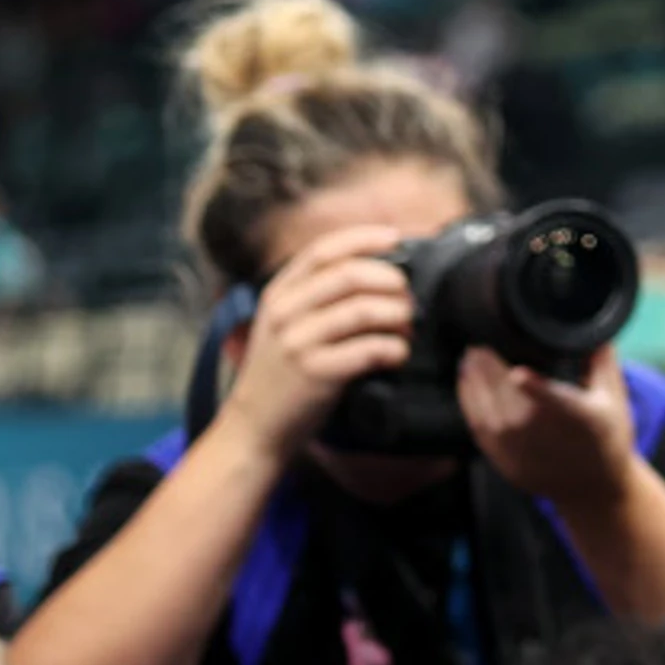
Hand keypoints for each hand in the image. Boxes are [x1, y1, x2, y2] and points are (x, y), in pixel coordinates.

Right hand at [222, 224, 416, 458]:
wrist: (255, 426)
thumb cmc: (283, 374)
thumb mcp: (286, 325)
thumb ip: (317, 297)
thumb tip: (379, 272)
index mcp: (278, 294)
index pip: (323, 251)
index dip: (363, 238)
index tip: (396, 238)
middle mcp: (284, 313)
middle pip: (349, 275)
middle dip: (390, 280)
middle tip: (408, 295)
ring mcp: (297, 343)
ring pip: (362, 310)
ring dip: (397, 315)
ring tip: (408, 326)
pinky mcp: (315, 373)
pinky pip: (368, 349)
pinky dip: (393, 348)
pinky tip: (398, 353)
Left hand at [461, 347, 638, 507]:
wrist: (593, 489)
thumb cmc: (606, 438)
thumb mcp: (614, 399)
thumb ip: (603, 362)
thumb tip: (596, 331)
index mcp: (578, 419)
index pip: (555, 403)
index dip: (535, 388)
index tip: (518, 373)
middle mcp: (546, 438)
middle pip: (510, 402)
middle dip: (490, 371)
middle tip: (479, 346)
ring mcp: (521, 452)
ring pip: (488, 412)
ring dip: (475, 383)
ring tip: (469, 359)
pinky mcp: (504, 461)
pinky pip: (479, 428)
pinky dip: (469, 403)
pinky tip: (466, 383)